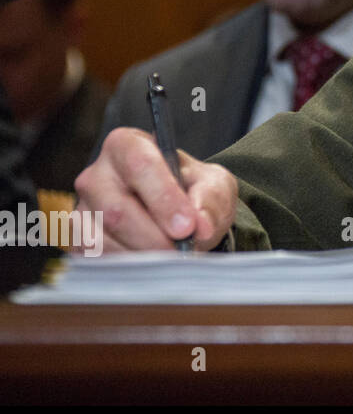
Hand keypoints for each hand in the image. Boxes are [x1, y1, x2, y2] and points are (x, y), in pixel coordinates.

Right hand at [74, 127, 237, 252]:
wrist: (179, 215)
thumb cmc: (193, 190)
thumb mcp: (214, 184)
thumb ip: (210, 198)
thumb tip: (200, 225)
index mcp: (127, 145)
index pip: (140, 165)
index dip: (164, 199)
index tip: (187, 227)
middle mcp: (96, 175)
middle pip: (117, 210)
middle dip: (155, 237)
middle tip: (183, 251)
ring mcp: (82, 209)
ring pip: (104, 240)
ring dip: (144, 256)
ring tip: (172, 257)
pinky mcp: (78, 241)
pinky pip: (98, 261)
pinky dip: (130, 268)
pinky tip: (152, 264)